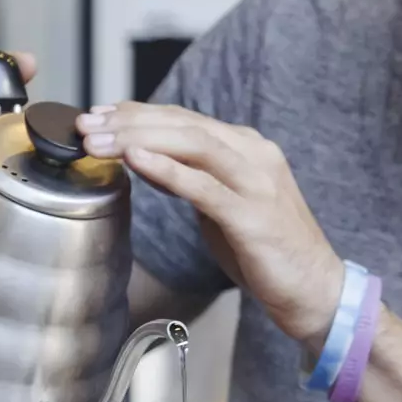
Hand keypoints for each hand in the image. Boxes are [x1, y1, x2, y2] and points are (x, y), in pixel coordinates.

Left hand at [78, 103, 344, 350]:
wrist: (315, 289)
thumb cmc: (267, 250)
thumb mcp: (222, 206)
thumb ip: (190, 179)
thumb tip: (142, 157)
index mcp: (248, 148)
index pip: (185, 119)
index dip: (138, 113)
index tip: (98, 114)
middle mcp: (255, 155)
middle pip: (185, 124)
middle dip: (129, 121)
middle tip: (86, 125)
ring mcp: (256, 182)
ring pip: (194, 145)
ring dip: (140, 139)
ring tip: (99, 141)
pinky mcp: (252, 215)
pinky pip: (204, 186)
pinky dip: (167, 169)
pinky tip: (136, 160)